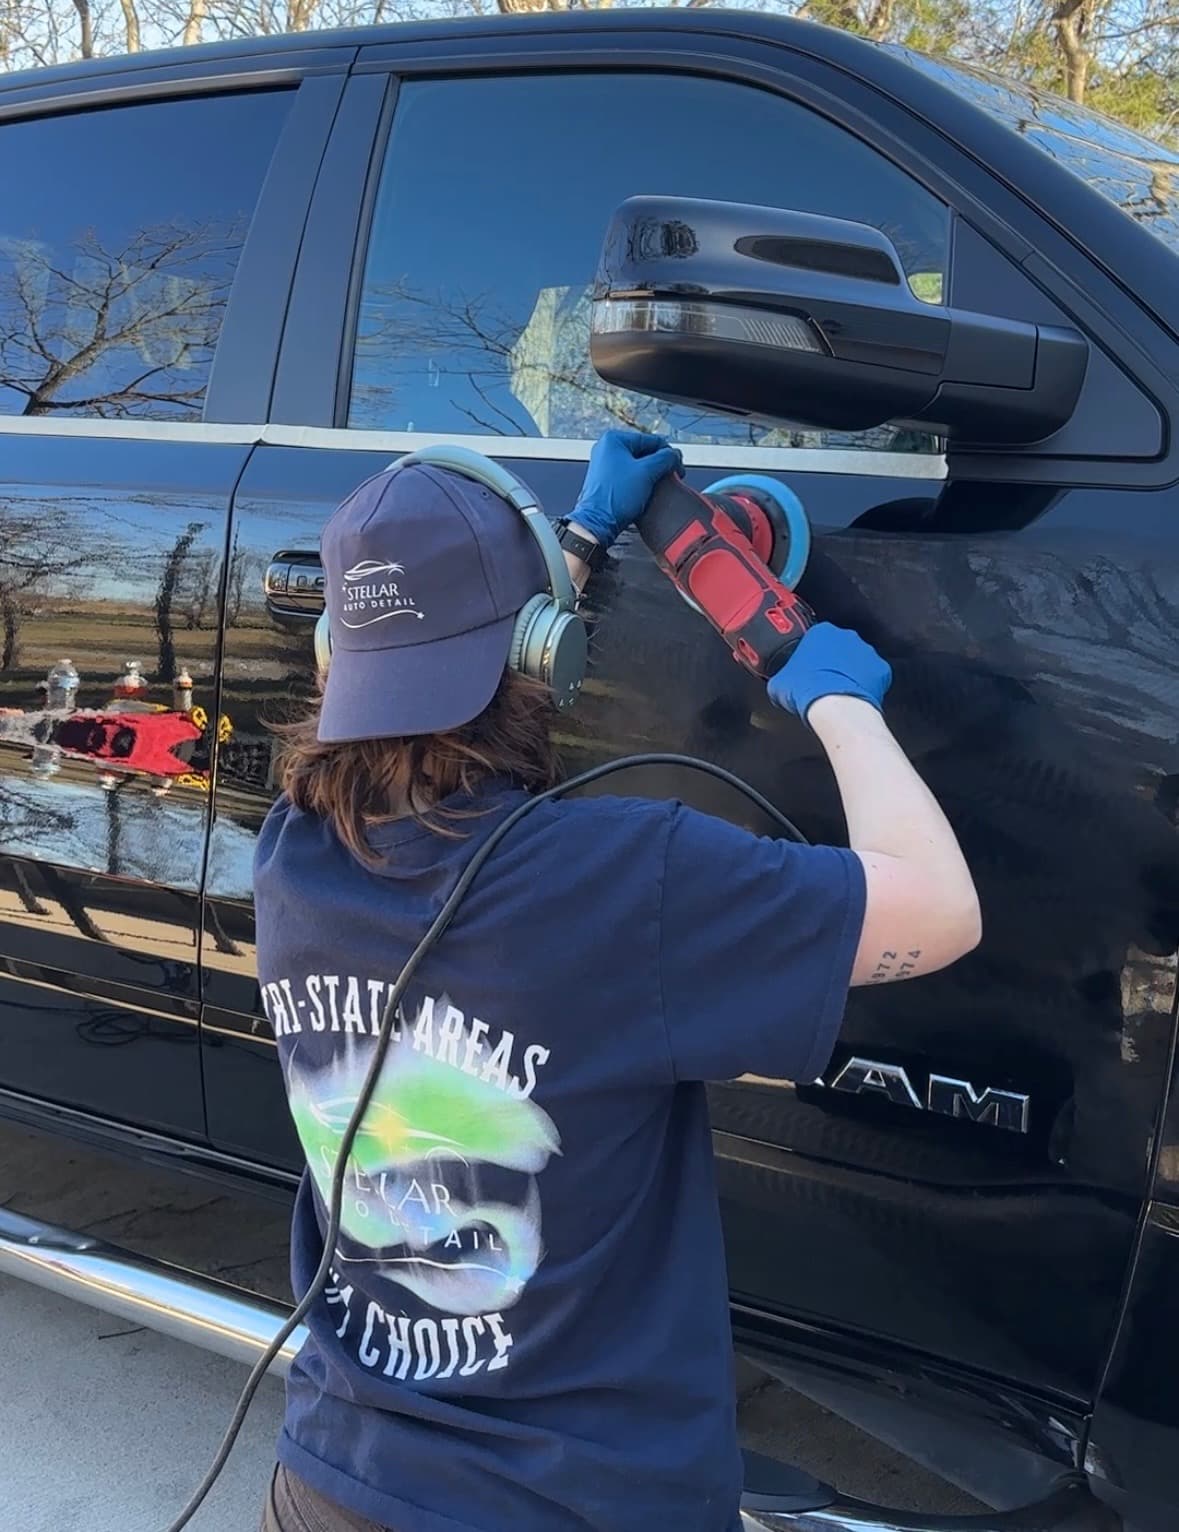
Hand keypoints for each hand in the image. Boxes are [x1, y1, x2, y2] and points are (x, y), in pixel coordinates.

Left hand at [570, 429, 682, 547]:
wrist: (598, 523)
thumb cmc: (615, 498)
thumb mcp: (647, 472)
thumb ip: (666, 459)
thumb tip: (674, 455)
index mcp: (613, 440)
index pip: (651, 440)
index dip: (668, 453)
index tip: (678, 465)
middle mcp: (606, 450)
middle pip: (645, 452)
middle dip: (659, 465)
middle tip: (671, 476)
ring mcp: (604, 465)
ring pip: (638, 465)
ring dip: (652, 474)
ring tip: (659, 485)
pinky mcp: (606, 481)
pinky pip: (630, 476)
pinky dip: (641, 482)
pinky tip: (648, 491)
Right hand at [767, 622, 891, 722]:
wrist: (837, 708)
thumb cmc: (808, 691)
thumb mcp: (779, 683)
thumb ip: (781, 676)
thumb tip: (780, 684)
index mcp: (821, 632)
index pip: (814, 638)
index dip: (810, 655)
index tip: (807, 668)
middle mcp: (846, 636)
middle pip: (838, 646)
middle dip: (832, 661)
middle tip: (822, 681)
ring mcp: (867, 652)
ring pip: (857, 660)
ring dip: (850, 672)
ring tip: (839, 692)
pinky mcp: (881, 669)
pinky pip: (873, 675)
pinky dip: (866, 684)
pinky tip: (855, 696)